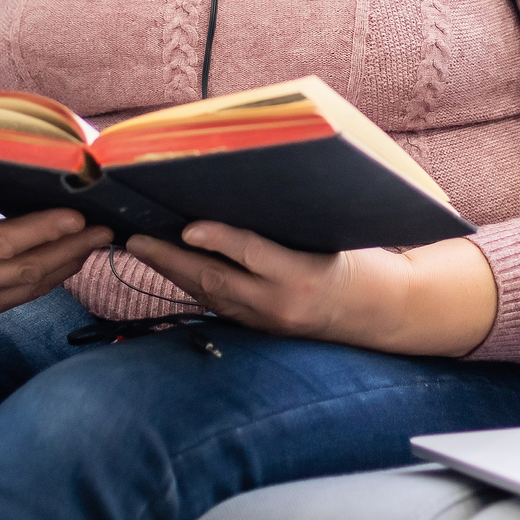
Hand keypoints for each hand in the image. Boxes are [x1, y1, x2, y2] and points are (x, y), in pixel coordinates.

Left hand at [127, 223, 497, 356]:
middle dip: (172, 259)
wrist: (383, 312)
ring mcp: (269, 323)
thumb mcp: (336, 235)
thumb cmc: (363, 261)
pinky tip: (172, 267)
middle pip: (217, 280)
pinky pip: (219, 305)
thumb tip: (246, 191)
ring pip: (210, 295)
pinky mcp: (261, 329)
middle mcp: (282, 306)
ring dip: (173, 272)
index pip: (253, 254)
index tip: (187, 226)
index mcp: (305, 276)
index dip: (218, 239)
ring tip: (142, 248)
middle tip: (135, 239)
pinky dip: (192, 284)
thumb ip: (294, 222)